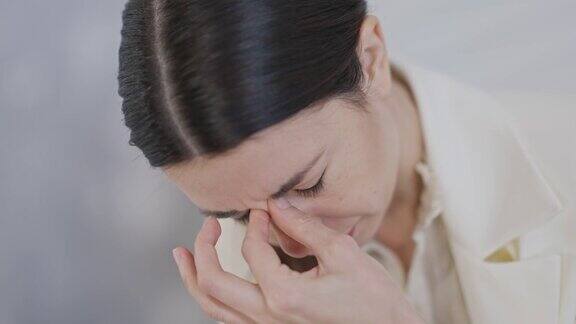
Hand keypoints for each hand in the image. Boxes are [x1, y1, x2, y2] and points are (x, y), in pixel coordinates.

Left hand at [172, 198, 424, 323]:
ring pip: (212, 307)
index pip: (252, 249)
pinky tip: (211, 285)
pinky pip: (228, 319)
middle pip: (213, 283)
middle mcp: (268, 318)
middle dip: (203, 249)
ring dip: (194, 278)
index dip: (254, 223)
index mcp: (284, 296)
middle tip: (205, 227)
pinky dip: (213, 298)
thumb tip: (277, 205)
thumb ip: (304, 227)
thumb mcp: (343, 254)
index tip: (262, 210)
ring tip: (182, 256)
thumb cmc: (374, 301)